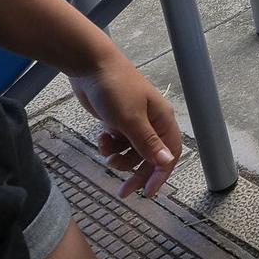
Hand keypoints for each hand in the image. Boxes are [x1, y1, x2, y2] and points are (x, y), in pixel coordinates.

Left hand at [71, 53, 182, 196]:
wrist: (90, 65)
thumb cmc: (115, 89)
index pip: (169, 154)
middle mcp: (152, 122)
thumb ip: (148, 143)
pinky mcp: (117, 120)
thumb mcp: (131, 119)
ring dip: (119, 158)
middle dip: (136, 173)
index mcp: (162, 120)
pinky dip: (109, 145)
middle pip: (149, 157)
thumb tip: (166, 163)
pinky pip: (118, 142)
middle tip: (122, 191)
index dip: (160, 174)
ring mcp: (133, 121)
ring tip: (106, 154)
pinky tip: (101, 138)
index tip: (147, 192)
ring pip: (131, 152)